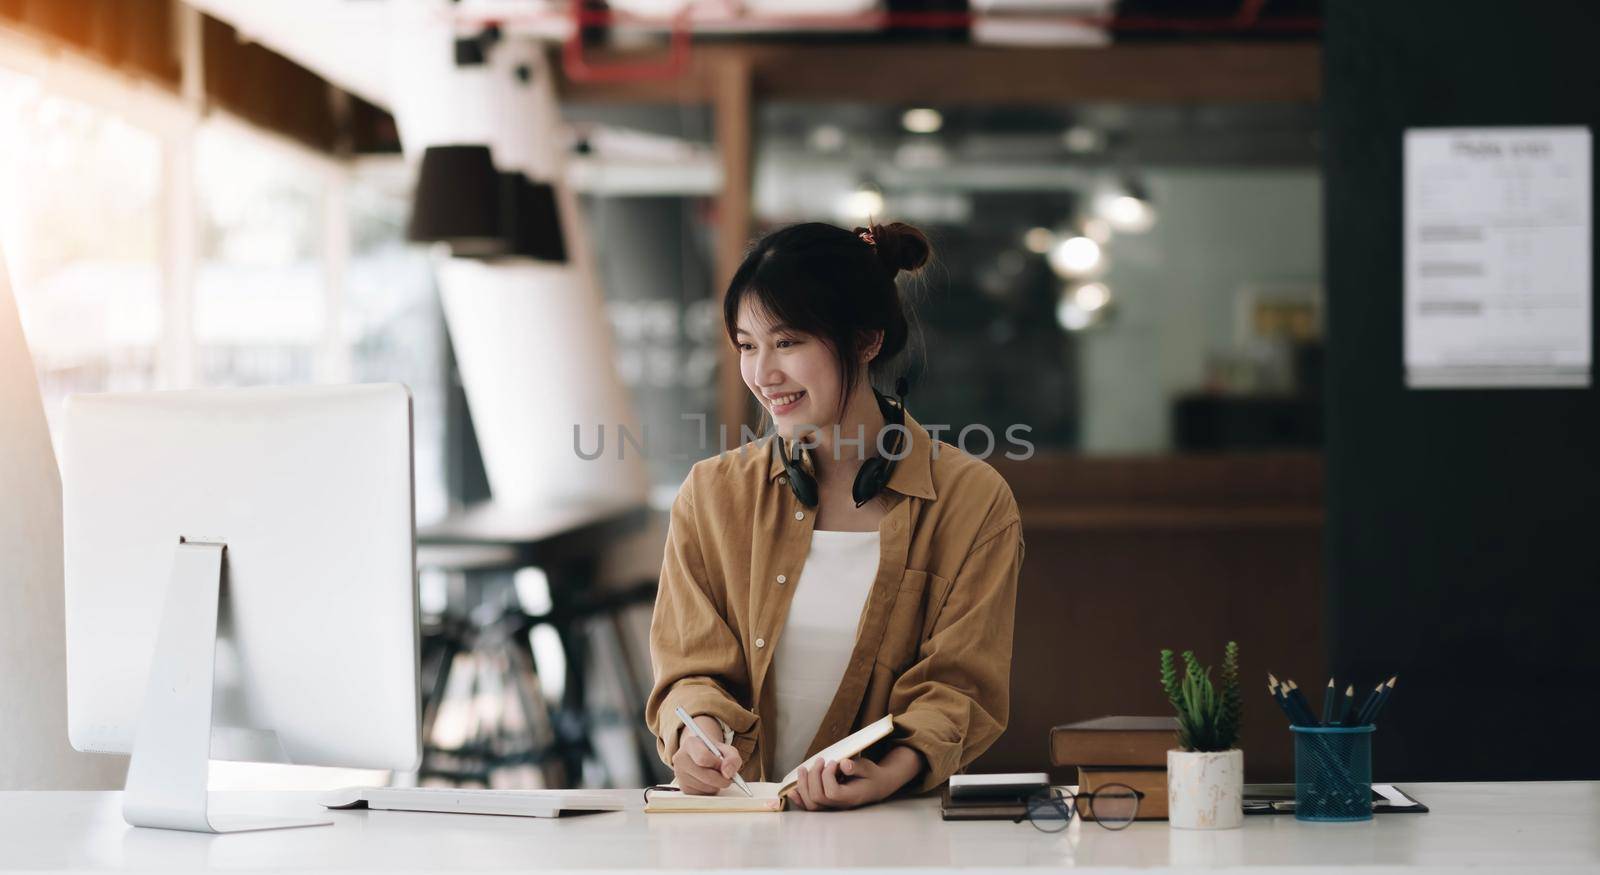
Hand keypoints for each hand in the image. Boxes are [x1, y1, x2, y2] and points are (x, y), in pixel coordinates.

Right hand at [671, 715, 742, 795]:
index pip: (703, 758)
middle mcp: (681, 759)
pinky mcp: (684, 788)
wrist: (701, 753)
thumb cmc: (714, 751)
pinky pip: (702, 794)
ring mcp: (680, 775)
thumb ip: (732, 758)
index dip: (718, 765)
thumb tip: (728, 774)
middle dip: (721, 779)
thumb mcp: (726, 749)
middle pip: (706, 776)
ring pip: (705, 788)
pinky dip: (710, 791)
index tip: (725, 767)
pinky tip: (709, 782)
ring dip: (716, 786)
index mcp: (690, 743)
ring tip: (715, 776)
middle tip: (727, 776)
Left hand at [787, 747, 917, 810]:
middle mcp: (840, 806)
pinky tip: (792, 790)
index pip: (832, 792)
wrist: (875, 786)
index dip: (827, 776)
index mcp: (851, 797)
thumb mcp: (867, 767)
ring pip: (811, 805)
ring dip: (803, 785)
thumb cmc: (870, 775)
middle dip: (813, 776)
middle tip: (819, 760)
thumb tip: (843, 764)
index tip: (832, 762)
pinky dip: (799, 799)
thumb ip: (855, 766)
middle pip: (818, 798)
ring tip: (804, 769)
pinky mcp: (826, 805)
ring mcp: (832, 808)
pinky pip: (809, 807)